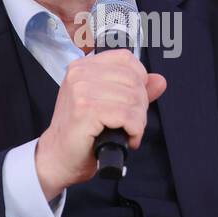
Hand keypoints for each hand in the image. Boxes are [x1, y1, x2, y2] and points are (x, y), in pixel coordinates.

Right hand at [34, 49, 166, 200]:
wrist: (58, 157)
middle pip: (134, 80)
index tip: (133, 102)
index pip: (126, 59)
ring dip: (138, 122)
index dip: (139, 81)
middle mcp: (80, 74)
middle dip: (140, 107)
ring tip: (127, 132)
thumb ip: (134, 91)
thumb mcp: (108, 105)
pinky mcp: (85, 110)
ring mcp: (81, 90)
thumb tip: (159, 80)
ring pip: (133, 99)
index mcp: (83, 67)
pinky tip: (126, 139)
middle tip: (131, 124)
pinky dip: (134, 131)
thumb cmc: (80, 134)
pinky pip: (126, 116)